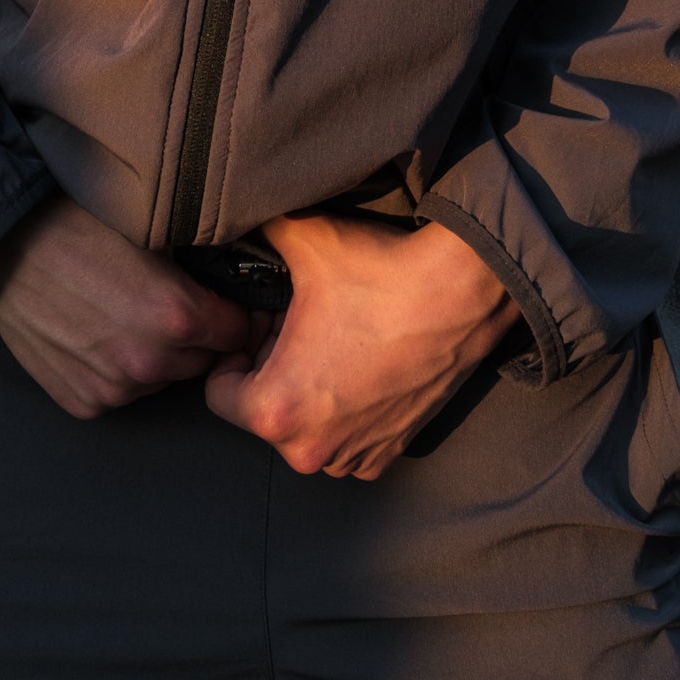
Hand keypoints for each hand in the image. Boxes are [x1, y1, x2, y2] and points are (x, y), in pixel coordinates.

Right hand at [0, 197, 257, 417]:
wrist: (4, 243)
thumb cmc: (79, 222)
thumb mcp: (155, 230)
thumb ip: (199, 266)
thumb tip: (234, 276)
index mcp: (177, 316)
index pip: (238, 331)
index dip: (235, 313)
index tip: (226, 302)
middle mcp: (149, 364)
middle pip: (202, 360)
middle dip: (196, 336)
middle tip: (170, 304)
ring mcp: (113, 390)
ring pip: (160, 379)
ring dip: (156, 357)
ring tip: (125, 314)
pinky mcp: (81, 402)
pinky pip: (119, 391)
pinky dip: (116, 371)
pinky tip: (96, 334)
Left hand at [204, 213, 518, 479]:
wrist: (461, 294)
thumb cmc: (378, 273)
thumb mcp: (300, 240)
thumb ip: (253, 235)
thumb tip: (234, 221)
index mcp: (274, 411)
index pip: (218, 392)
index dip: (237, 349)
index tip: (268, 321)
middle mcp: (309, 452)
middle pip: (263, 410)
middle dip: (273, 369)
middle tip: (304, 324)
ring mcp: (353, 459)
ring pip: (304, 427)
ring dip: (311, 393)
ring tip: (339, 343)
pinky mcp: (389, 455)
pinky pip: (346, 440)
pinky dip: (348, 412)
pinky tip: (367, 366)